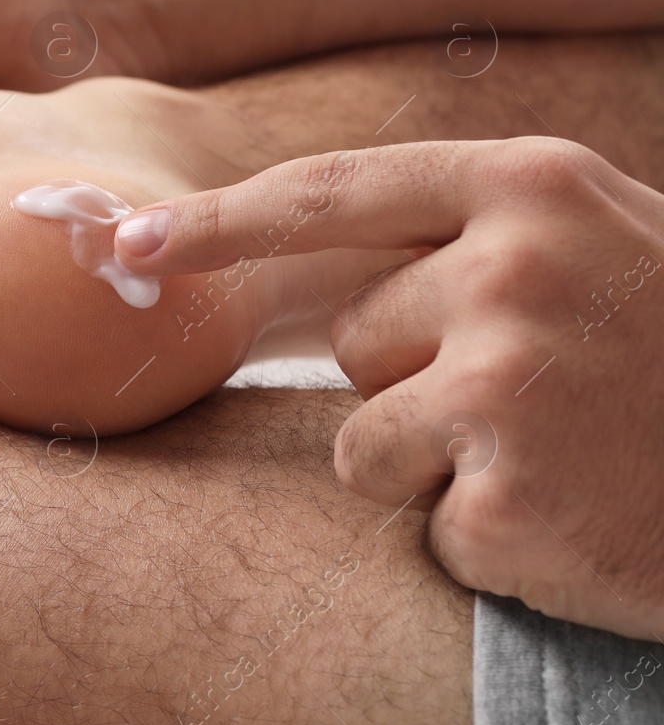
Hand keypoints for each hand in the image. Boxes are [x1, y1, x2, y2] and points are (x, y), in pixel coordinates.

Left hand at [113, 138, 663, 639]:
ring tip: (563, 456)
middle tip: (551, 399)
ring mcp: (506, 383)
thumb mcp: (596, 249)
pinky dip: (484, 537)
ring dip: (439, 466)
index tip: (128, 243)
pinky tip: (575, 517)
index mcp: (532, 187)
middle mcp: (510, 268)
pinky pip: (423, 523)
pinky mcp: (503, 497)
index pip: (331, 193)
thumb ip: (467, 240)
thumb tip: (307, 280)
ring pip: (364, 441)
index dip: (217, 221)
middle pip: (354, 336)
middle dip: (421, 380)